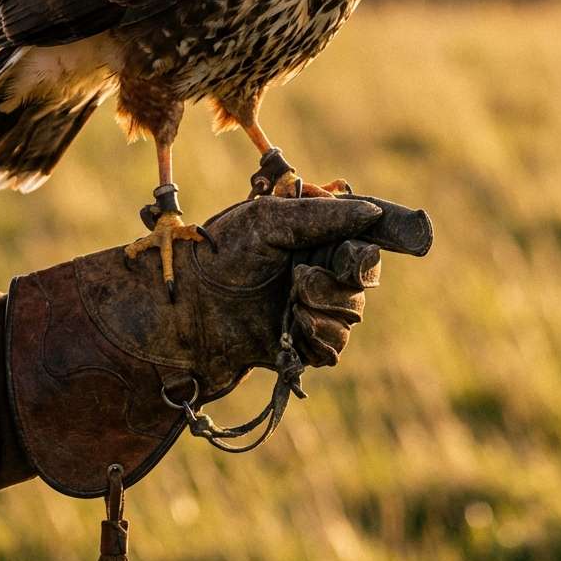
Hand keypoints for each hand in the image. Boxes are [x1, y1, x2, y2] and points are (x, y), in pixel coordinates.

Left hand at [7, 193, 427, 495]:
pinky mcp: (300, 346)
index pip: (364, 237)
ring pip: (352, 313)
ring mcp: (309, 308)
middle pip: (365, 277)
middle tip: (304, 274)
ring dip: (322, 305)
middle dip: (341, 276)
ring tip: (288, 298)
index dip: (375, 242)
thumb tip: (376, 212)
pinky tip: (287, 327)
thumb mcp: (271, 221)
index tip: (374, 248)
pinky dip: (315, 335)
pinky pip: (334, 347)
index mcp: (312, 234)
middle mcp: (315, 268)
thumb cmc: (221, 254)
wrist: (185, 307)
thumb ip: (326, 215)